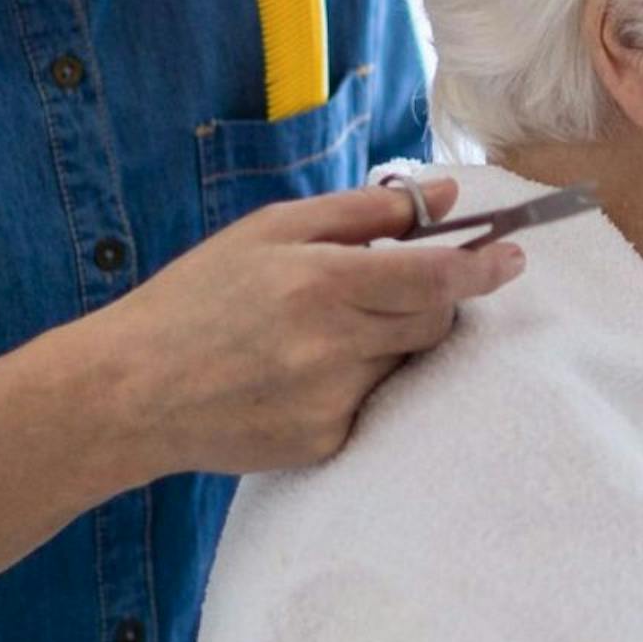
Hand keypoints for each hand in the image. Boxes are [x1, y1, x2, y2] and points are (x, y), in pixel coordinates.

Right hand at [78, 179, 524, 482]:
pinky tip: (294, 377)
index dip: (482, 268)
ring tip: (319, 336)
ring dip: (385, 344)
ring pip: (402, 367)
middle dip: (432, 304)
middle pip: (433, 325)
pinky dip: (351, 385)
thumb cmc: (195, 297)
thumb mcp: (269, 231)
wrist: (130, 391)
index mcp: (323, 283)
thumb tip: (442, 197)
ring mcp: (332, 403)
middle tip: (391, 290)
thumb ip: (361, 213)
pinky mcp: (325, 444)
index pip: (436, 277)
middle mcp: (335, 347)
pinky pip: (369, 407)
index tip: (512, 258)